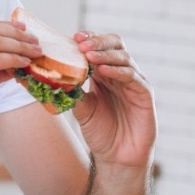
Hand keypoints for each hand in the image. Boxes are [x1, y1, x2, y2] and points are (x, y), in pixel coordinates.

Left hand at [71, 31, 155, 168]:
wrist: (116, 157)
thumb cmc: (99, 131)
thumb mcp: (80, 108)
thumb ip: (71, 90)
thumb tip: (49, 75)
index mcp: (104, 74)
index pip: (99, 48)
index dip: (88, 40)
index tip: (72, 38)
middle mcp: (121, 75)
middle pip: (114, 46)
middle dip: (97, 42)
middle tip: (80, 43)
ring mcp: (135, 83)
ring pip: (124, 59)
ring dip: (105, 55)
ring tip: (88, 55)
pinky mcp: (145, 96)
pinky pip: (134, 78)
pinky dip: (118, 72)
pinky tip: (103, 71)